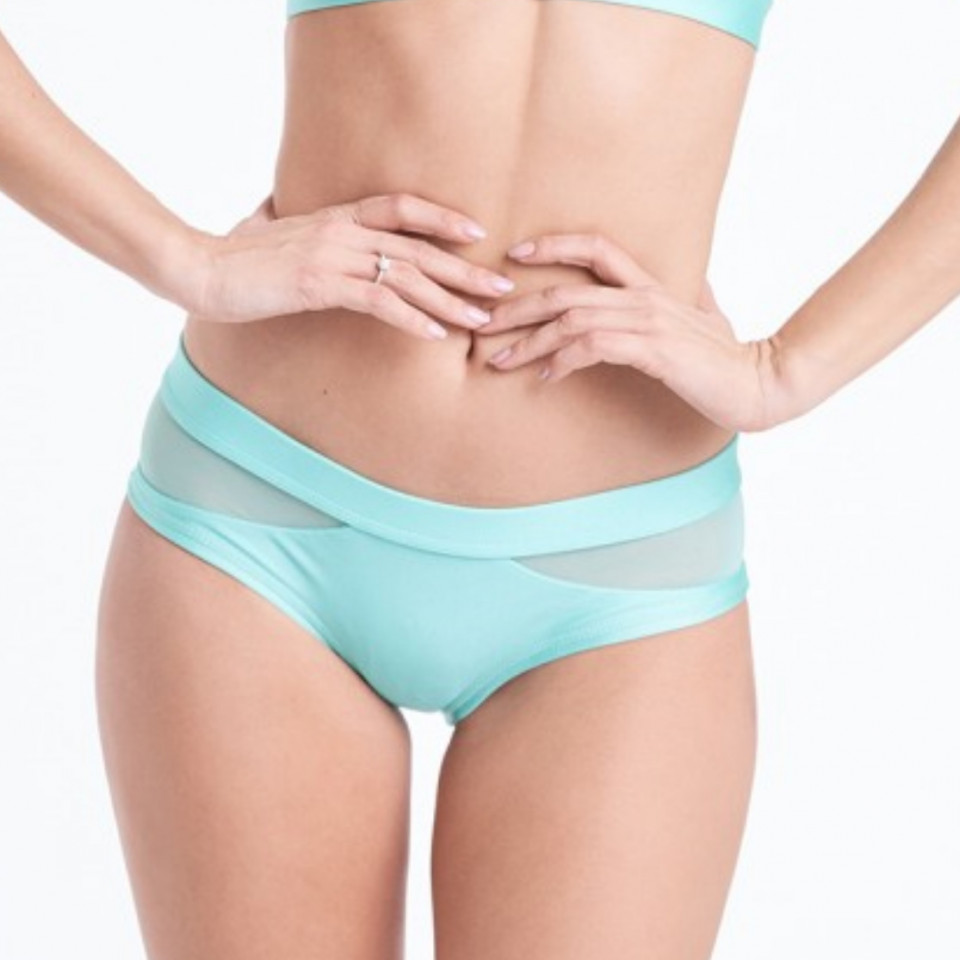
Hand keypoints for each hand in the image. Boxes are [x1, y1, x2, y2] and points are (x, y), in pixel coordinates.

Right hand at [183, 193, 514, 339]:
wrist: (199, 269)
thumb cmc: (234, 254)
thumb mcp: (268, 228)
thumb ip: (285, 218)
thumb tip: (276, 209)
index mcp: (336, 215)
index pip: (401, 208)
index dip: (442, 218)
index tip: (476, 234)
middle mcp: (342, 230)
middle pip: (419, 246)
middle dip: (465, 269)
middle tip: (502, 288)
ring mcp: (332, 255)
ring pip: (407, 276)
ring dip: (449, 300)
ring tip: (481, 318)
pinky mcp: (320, 285)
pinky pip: (378, 301)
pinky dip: (411, 317)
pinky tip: (437, 334)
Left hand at [480, 232, 783, 431]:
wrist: (759, 382)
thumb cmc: (725, 357)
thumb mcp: (702, 318)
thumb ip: (686, 298)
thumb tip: (687, 287)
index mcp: (651, 286)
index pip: (597, 247)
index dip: (554, 244)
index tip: (514, 254)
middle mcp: (644, 297)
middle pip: (565, 290)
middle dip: (516, 307)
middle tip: (480, 323)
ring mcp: (648, 321)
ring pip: (571, 319)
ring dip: (528, 340)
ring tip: (498, 359)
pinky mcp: (652, 350)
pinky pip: (593, 347)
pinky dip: (562, 359)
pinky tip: (545, 376)